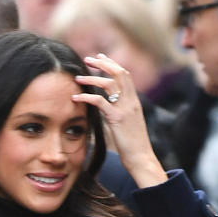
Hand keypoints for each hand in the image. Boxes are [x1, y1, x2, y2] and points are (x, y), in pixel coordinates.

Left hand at [73, 54, 167, 189]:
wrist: (141, 158)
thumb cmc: (133, 146)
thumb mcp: (128, 125)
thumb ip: (119, 113)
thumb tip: (106, 110)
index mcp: (134, 101)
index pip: (125, 75)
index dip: (112, 64)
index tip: (101, 58)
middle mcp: (131, 101)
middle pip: (119, 72)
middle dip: (103, 63)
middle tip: (88, 59)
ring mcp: (125, 109)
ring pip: (109, 83)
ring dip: (92, 78)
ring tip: (78, 78)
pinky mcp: (117, 119)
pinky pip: (100, 102)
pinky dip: (87, 97)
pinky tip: (76, 97)